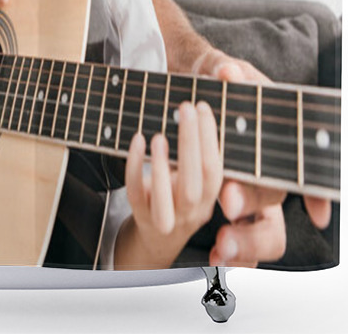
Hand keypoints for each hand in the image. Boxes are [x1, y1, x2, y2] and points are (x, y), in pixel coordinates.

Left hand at [124, 101, 222, 265]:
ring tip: (160, 135)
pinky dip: (135, 165)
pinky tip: (138, 141)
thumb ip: (203, 157)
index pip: (214, 171)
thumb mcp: (199, 183)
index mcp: (208, 201)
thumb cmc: (182, 197)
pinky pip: (134, 192)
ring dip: (161, 164)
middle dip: (191, 143)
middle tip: (186, 108)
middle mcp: (189, 213)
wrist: (158, 238)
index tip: (202, 108)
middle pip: (193, 185)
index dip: (210, 139)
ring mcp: (163, 218)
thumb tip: (202, 110)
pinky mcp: (139, 214)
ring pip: (164, 197)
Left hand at [199, 48, 332, 263]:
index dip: (317, 194)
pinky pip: (243, 245)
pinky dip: (233, 257)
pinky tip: (214, 259)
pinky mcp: (227, 208)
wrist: (184, 96)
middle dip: (252, 200)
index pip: (305, 167)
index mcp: (274, 138)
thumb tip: (227, 74)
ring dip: (247, 241)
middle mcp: (268, 170)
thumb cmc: (214, 81)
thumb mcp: (218, 70)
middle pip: (276, 195)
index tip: (317, 217)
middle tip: (227, 201)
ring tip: (221, 244)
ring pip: (268, 231)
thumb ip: (225, 71)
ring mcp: (250, 194)